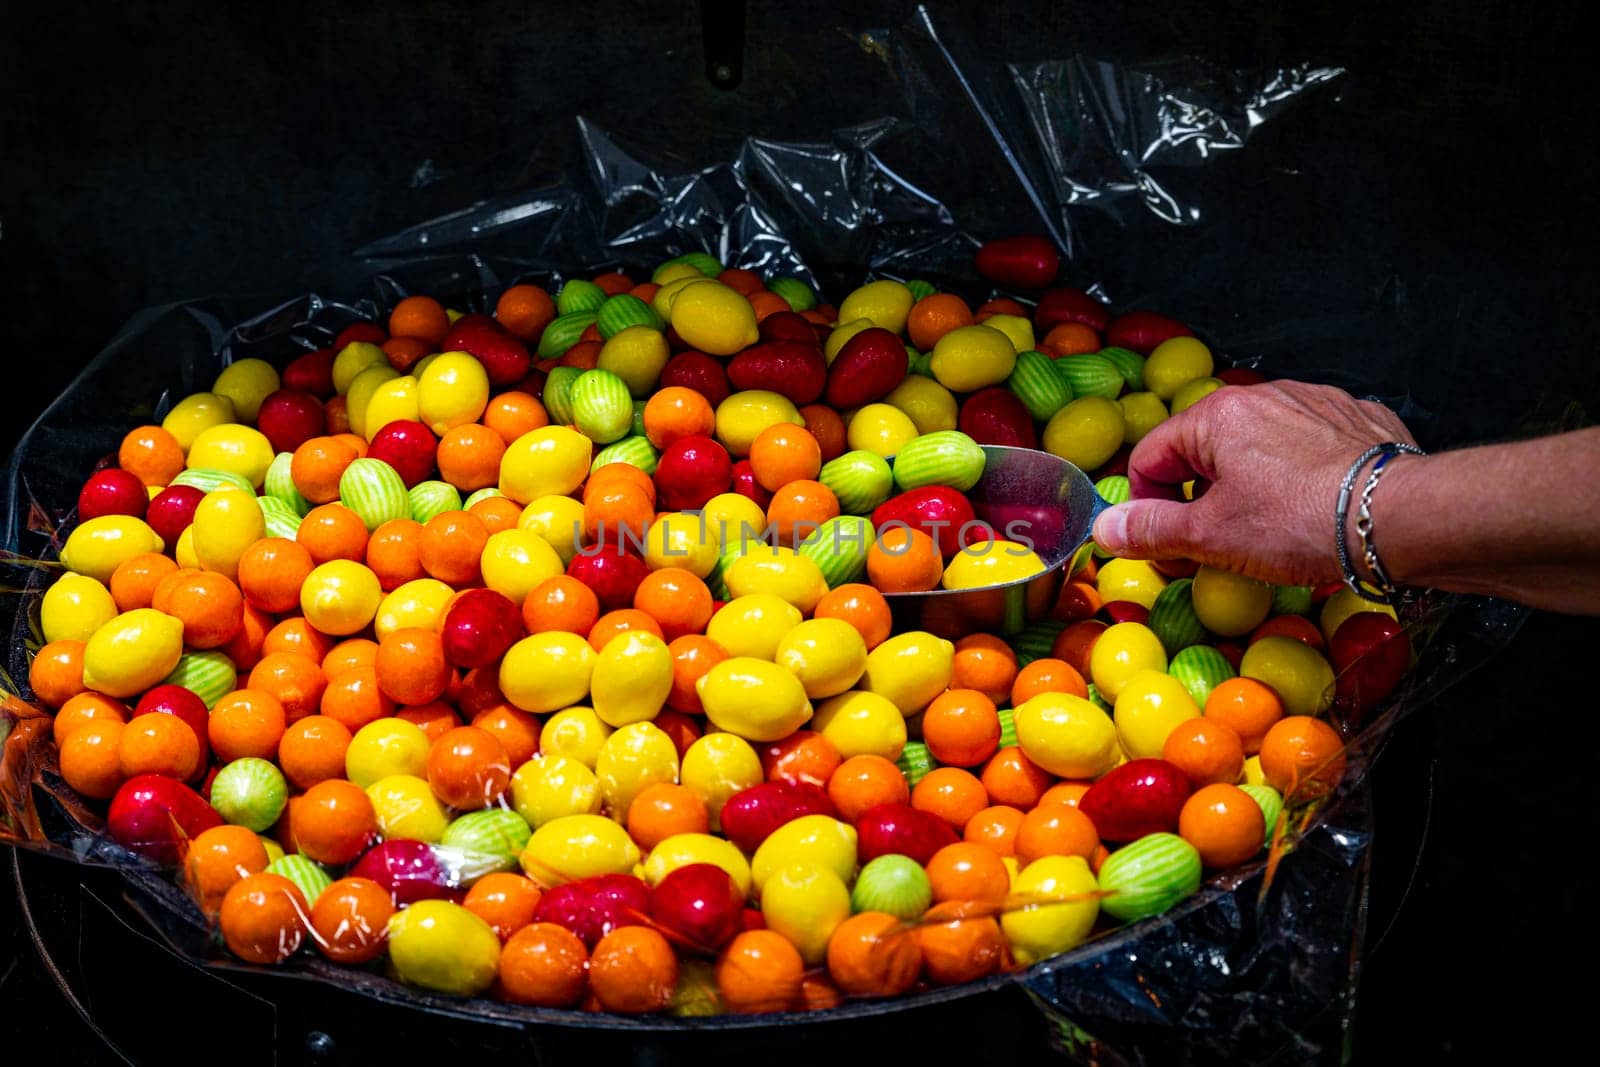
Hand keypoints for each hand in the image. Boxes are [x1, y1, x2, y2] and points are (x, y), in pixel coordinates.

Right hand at [1090, 381, 1417, 585]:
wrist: (1402, 516)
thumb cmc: (1302, 524)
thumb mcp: (1213, 536)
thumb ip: (1151, 530)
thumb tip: (1106, 527)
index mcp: (1217, 416)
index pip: (1150, 456)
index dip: (1147, 506)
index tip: (1167, 544)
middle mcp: (1263, 396)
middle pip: (1204, 450)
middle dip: (1201, 499)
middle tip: (1216, 547)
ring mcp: (1314, 403)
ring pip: (1258, 448)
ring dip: (1249, 488)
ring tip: (1272, 534)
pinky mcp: (1356, 421)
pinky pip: (1308, 448)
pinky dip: (1300, 478)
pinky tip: (1315, 512)